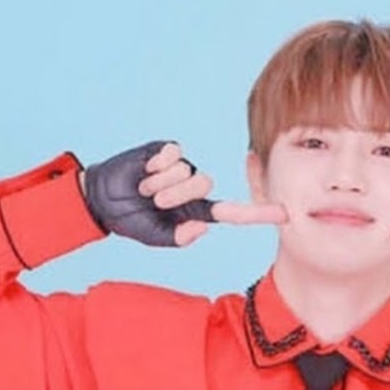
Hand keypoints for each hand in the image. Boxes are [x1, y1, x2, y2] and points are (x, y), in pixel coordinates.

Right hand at [84, 141, 286, 246]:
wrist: (104, 200)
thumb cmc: (133, 220)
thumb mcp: (157, 237)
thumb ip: (180, 238)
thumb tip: (203, 227)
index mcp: (198, 211)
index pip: (234, 212)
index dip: (259, 213)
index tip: (285, 214)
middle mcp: (195, 187)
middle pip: (203, 185)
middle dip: (173, 195)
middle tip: (154, 200)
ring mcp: (183, 168)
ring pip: (186, 170)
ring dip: (159, 183)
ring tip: (146, 188)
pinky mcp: (167, 151)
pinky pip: (173, 154)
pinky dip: (155, 165)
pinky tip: (144, 170)